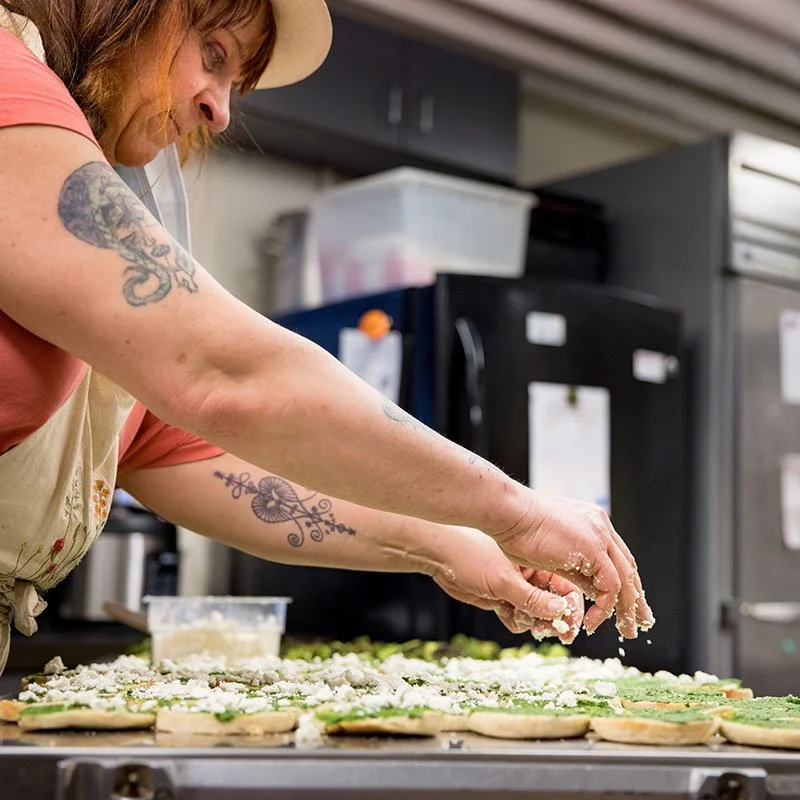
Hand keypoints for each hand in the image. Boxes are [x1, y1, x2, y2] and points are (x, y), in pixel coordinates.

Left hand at [430, 527, 583, 644]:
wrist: (440, 553)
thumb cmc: (471, 554)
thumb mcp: (503, 579)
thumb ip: (531, 598)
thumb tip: (560, 612)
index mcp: (538, 561)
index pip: (567, 589)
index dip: (571, 608)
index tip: (572, 626)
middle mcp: (531, 575)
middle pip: (554, 605)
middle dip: (552, 619)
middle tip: (550, 631)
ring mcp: (517, 587)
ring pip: (537, 615)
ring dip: (532, 621)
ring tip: (519, 616)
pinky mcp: (503, 598)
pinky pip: (519, 617)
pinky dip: (515, 620)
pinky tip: (504, 612)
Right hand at [491, 492, 653, 638]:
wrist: (508, 512)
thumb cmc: (516, 529)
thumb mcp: (551, 553)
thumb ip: (575, 568)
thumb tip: (592, 590)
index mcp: (592, 522)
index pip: (618, 557)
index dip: (625, 582)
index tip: (627, 604)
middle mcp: (601, 526)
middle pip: (628, 567)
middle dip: (635, 598)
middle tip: (640, 622)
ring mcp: (599, 535)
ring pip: (625, 579)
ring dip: (627, 609)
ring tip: (625, 631)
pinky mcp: (594, 548)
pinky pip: (610, 586)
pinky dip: (604, 608)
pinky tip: (591, 622)